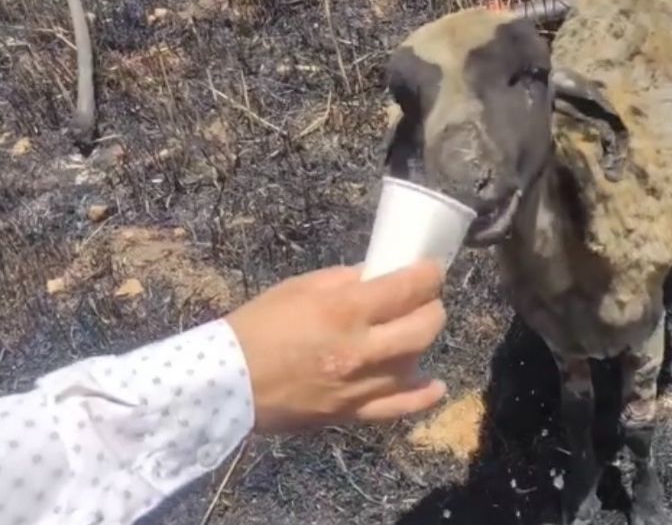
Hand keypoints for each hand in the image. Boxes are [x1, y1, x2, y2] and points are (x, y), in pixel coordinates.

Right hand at [225, 259, 447, 433]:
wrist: (226, 382)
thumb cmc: (258, 326)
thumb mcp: (299, 287)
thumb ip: (345, 280)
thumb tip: (379, 275)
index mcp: (344, 310)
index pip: (408, 288)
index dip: (429, 275)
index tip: (431, 269)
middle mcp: (360, 349)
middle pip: (424, 327)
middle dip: (433, 307)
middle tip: (425, 299)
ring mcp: (360, 385)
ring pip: (416, 362)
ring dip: (422, 342)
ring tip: (412, 331)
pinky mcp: (352, 413)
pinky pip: (400, 407)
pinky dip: (422, 396)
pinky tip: (434, 385)